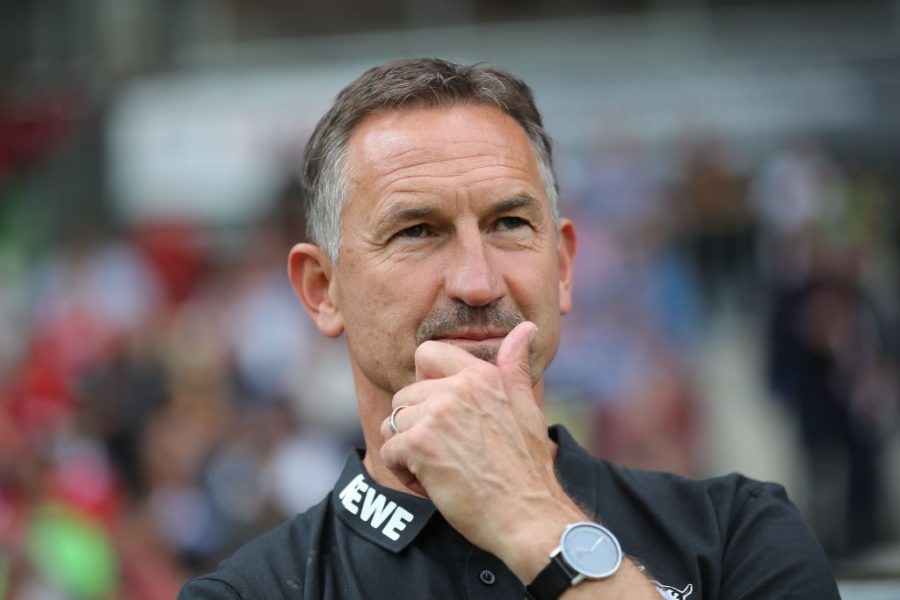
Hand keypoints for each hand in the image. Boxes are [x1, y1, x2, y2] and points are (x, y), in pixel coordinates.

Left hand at [379, 321, 584, 577]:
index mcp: (481, 375)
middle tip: (448, 453)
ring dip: (408, 451)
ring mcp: (437, 414)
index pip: (427, 354)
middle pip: (404, 396)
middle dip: (416, 427)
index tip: (441, 413)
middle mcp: (457, 388)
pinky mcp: (420, 444)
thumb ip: (515, 366)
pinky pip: (389, 452)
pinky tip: (433, 483)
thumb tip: (526, 327)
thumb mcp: (526, 407)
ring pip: (393, 424)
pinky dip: (404, 473)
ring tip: (440, 468)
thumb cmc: (527, 468)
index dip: (424, 383)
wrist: (528, 515)